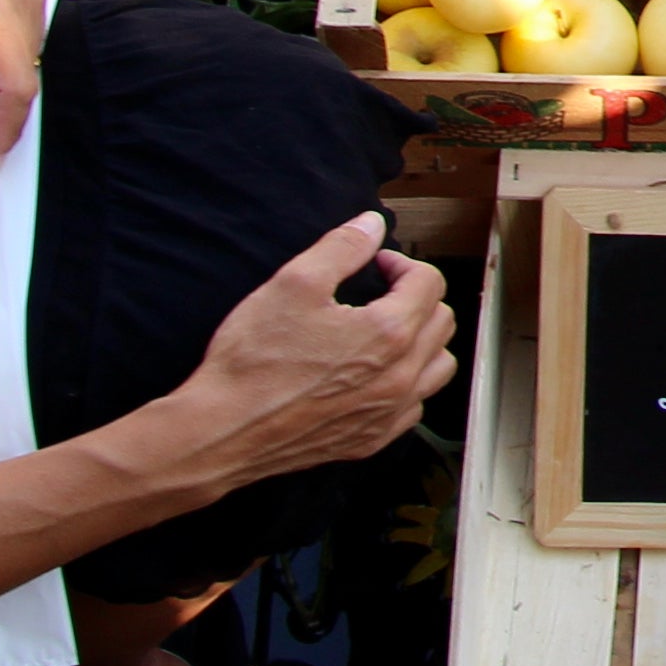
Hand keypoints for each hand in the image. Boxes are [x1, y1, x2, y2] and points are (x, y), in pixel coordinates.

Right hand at [177, 220, 457, 486]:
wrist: (223, 432)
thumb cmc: (255, 359)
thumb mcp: (294, 283)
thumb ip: (343, 247)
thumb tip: (373, 224)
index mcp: (389, 333)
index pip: (429, 282)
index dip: (402, 263)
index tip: (375, 264)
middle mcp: (400, 377)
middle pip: (442, 322)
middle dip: (417, 296)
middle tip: (380, 291)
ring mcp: (388, 414)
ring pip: (437, 367)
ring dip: (422, 340)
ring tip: (385, 330)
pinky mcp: (371, 441)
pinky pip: (414, 406)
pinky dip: (407, 383)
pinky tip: (374, 373)